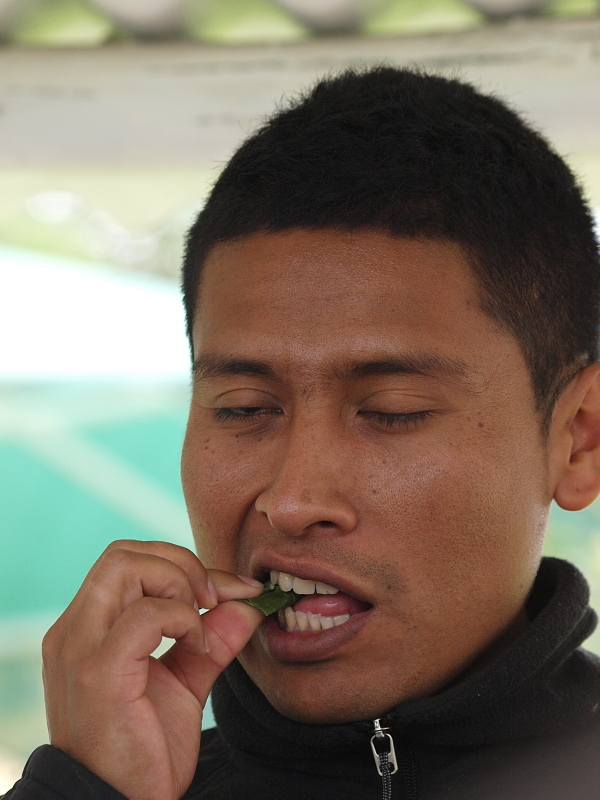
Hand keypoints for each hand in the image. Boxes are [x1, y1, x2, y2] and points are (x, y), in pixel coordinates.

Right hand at [41, 540, 262, 799]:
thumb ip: (212, 640)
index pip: (127, 561)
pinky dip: (181, 617)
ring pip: (125, 566)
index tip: (230, 588)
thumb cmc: (142, 752)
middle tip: (212, 598)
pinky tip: (195, 643)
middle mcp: (74, 630)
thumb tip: (248, 603)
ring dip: (177, 581)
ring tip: (199, 619)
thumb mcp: (184, 684)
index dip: (181, 563)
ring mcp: (80, 648)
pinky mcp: (97, 673)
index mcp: (87, 628)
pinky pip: (145, 615)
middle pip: (123, 553)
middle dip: (179, 563)